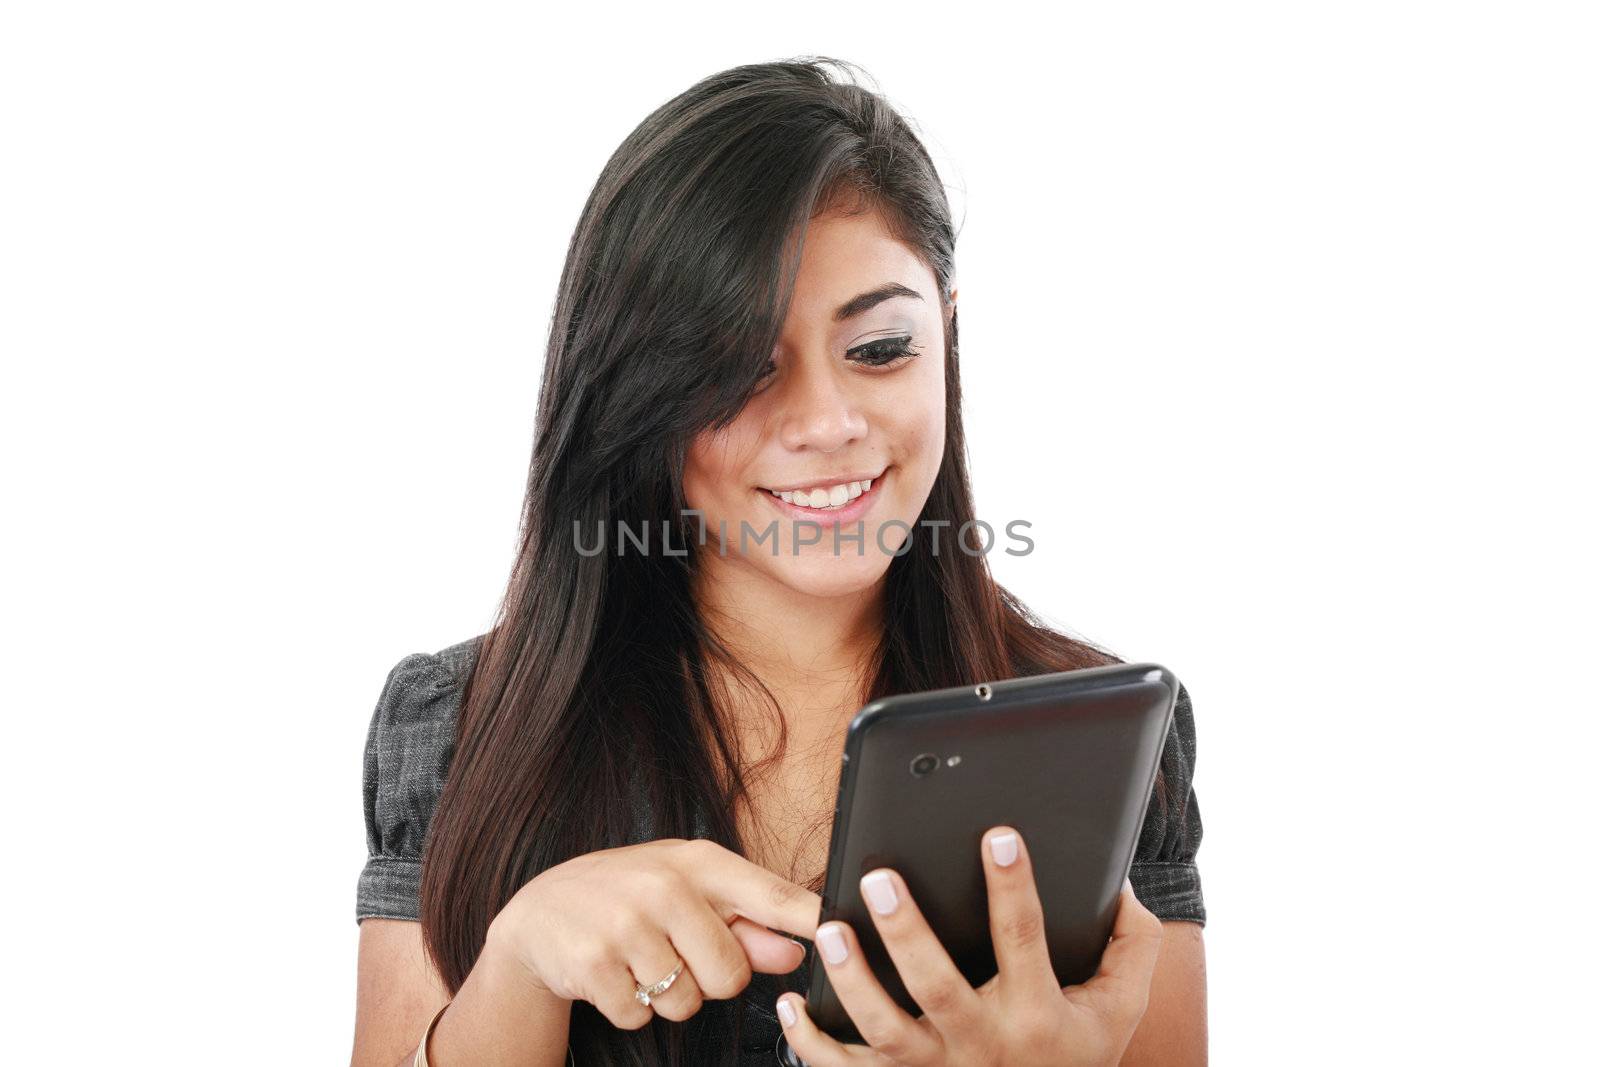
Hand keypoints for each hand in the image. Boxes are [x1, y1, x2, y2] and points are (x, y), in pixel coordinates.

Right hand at [486, 837, 819, 1027]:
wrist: (540, 911)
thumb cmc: (630, 898)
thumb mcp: (689, 895)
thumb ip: (748, 925)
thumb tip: (796, 950)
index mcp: (699, 863)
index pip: (770, 895)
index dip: (811, 919)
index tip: (843, 928)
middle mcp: (664, 886)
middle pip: (731, 974)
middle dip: (708, 980)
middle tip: (674, 952)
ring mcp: (626, 924)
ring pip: (686, 1001)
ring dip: (667, 997)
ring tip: (640, 959)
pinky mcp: (594, 964)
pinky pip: (642, 1017)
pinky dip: (631, 1008)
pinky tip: (614, 974)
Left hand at [775, 826, 1163, 1065]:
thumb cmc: (1077, 1050)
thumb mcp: (1121, 1003)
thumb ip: (1132, 943)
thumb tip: (1118, 881)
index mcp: (1036, 1013)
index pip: (1024, 939)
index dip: (1012, 886)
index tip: (997, 834)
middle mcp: (981, 1043)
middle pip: (938, 987)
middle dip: (907, 933)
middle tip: (879, 878)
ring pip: (884, 1028)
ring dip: (853, 979)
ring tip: (829, 929)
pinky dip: (812, 1042)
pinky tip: (792, 1001)